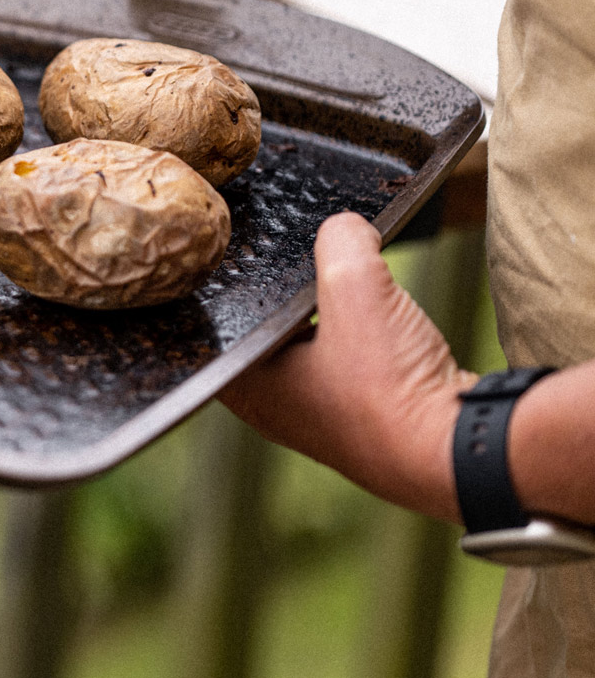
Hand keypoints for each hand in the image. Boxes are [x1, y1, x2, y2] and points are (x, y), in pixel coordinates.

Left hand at [218, 212, 474, 522]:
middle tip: (304, 257)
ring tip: (345, 284)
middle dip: (285, 293)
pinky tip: (380, 323)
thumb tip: (345, 224)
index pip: (218, 319)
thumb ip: (341, 240)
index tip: (251, 247)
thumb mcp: (357, 285)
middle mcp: (270, 409)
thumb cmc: (390, 387)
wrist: (461, 453)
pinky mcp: (362, 422)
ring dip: (328, 316)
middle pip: (265, 329)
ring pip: (308, 346)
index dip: (233, 279)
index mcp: (244, 385)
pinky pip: (346, 367)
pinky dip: (359, 342)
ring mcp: (316, 420)